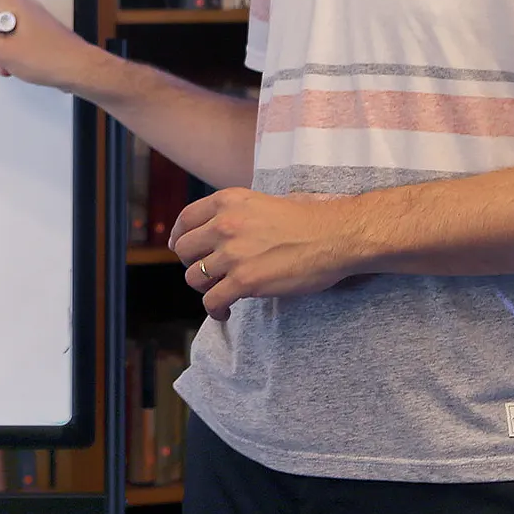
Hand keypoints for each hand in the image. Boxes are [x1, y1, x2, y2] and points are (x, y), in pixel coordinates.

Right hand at [0, 0, 101, 92]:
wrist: (79, 70)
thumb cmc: (48, 58)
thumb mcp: (2, 50)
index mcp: (11, 4)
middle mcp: (20, 7)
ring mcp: (28, 20)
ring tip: (8, 67)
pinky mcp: (35, 33)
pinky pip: (11, 40)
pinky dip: (8, 55)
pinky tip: (16, 68)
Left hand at [169, 187, 356, 319]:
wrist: (334, 236)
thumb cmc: (305, 221)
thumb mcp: (260, 203)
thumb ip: (234, 214)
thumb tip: (213, 231)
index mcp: (227, 201)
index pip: (186, 220)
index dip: (180, 238)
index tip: (183, 250)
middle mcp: (224, 224)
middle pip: (184, 251)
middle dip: (193, 264)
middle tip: (208, 273)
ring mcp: (232, 253)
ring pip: (194, 277)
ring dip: (205, 288)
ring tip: (220, 293)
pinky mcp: (244, 280)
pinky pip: (211, 300)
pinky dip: (215, 310)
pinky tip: (225, 312)